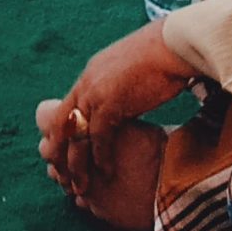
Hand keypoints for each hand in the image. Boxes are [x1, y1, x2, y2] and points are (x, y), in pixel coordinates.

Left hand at [38, 20, 194, 199]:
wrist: (172, 45)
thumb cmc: (161, 57)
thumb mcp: (130, 72)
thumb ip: (120, 88)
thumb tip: (126, 100)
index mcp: (90, 75)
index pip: (67, 109)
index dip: (64, 135)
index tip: (65, 156)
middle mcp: (86, 82)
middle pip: (61, 123)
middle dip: (60, 153)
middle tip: (63, 178)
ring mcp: (95, 92)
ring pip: (76, 134)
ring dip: (77, 163)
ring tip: (80, 185)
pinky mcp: (110, 102)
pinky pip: (99, 136)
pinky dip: (101, 156)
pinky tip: (105, 172)